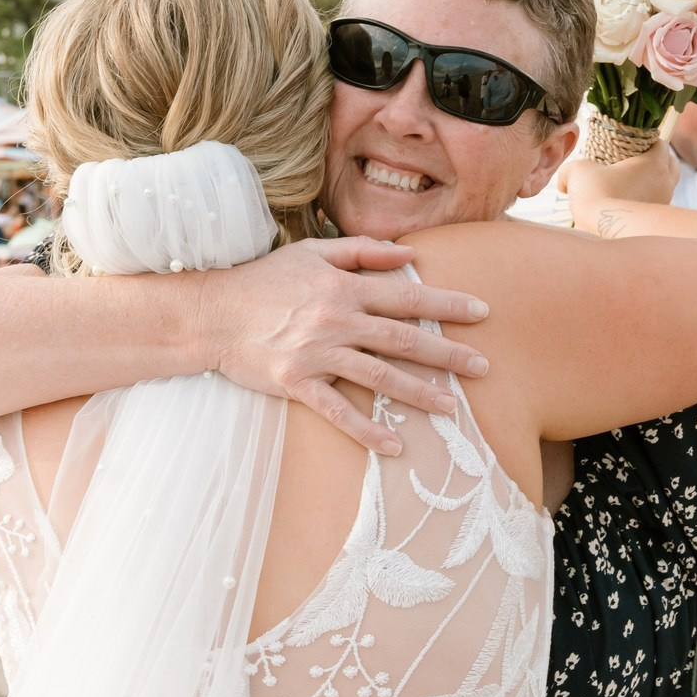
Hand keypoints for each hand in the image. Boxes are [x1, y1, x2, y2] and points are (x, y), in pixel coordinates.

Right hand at [197, 238, 491, 454]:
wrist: (212, 313)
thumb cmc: (264, 279)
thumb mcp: (312, 252)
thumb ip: (362, 250)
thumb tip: (407, 253)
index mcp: (343, 287)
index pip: (406, 295)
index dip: (446, 304)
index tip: (482, 312)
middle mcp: (335, 319)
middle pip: (402, 338)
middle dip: (447, 353)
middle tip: (484, 366)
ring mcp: (316, 353)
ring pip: (378, 375)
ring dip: (418, 392)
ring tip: (451, 407)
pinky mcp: (296, 382)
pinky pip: (337, 410)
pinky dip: (365, 430)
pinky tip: (393, 445)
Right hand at [569, 116, 681, 215]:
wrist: (608, 230)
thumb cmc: (598, 195)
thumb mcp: (578, 172)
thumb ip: (570, 171)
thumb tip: (564, 183)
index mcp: (655, 162)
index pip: (661, 144)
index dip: (648, 141)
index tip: (632, 144)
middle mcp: (665, 182)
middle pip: (670, 164)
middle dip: (655, 160)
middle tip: (633, 161)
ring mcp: (664, 202)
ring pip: (664, 186)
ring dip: (651, 182)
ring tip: (629, 184)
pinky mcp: (656, 219)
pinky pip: (655, 204)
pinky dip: (645, 200)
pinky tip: (626, 202)